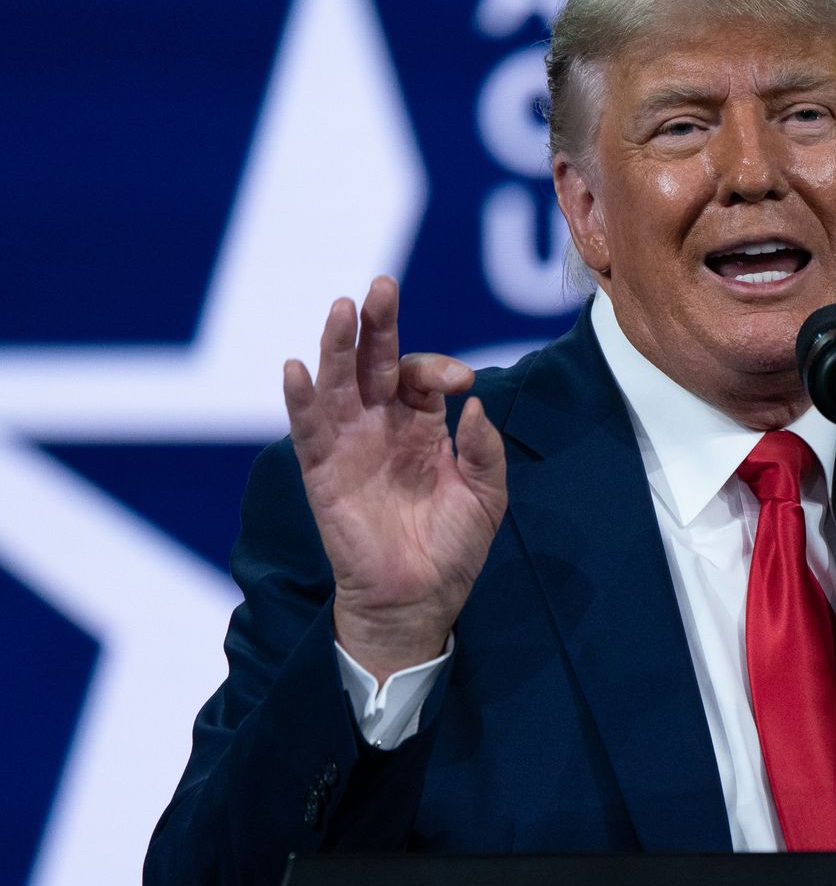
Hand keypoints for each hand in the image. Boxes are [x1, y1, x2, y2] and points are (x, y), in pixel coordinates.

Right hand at [283, 276, 507, 680]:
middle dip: (378, 324)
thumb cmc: (453, 548)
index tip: (458, 381)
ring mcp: (350, 446)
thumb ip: (484, 449)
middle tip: (382, 286)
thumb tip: (473, 403)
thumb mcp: (487, 495)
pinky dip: (300, 398)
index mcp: (421, 426)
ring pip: (338, 384)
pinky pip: (308, 429)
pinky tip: (298, 367)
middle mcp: (381, 427)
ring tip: (342, 309)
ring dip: (338, 346)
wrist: (420, 600)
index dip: (436, 368)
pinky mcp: (324, 472)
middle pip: (374, 363)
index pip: (419, 376)